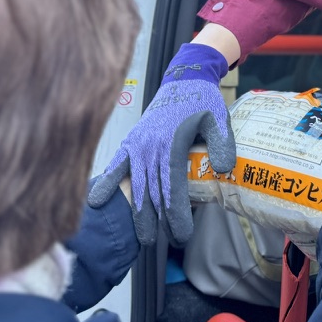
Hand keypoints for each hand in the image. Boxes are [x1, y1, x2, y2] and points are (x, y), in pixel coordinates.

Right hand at [88, 43, 233, 245]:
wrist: (183, 78)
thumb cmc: (203, 101)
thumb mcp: (219, 119)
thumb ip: (222, 143)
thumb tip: (224, 169)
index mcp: (172, 144)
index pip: (172, 188)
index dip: (175, 214)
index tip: (181, 234)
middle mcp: (150, 147)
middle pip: (152, 193)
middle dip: (158, 221)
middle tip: (165, 243)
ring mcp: (137, 144)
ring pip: (135, 185)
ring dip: (139, 213)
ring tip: (144, 237)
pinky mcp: (130, 141)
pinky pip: (116, 165)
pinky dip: (107, 183)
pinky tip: (97, 202)